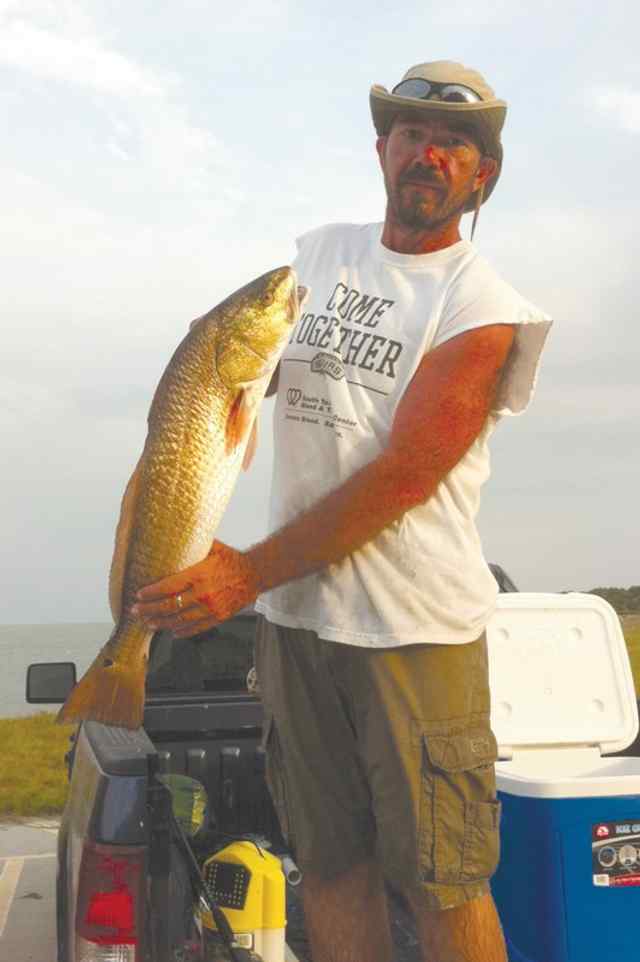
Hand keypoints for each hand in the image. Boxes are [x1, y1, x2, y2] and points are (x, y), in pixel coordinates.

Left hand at [131, 541, 261, 637]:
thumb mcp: (212, 548)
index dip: (151, 593)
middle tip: (136, 611)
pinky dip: (182, 631)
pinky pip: (196, 628)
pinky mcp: (218, 617)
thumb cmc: (233, 560)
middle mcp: (203, 593)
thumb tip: (173, 536)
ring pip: (180, 620)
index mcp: (199, 575)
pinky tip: (172, 632)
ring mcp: (210, 608)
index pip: (168, 586)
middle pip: (170, 606)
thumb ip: (193, 546)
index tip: (139, 595)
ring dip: (161, 622)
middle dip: (150, 610)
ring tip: (148, 623)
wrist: (255, 574)